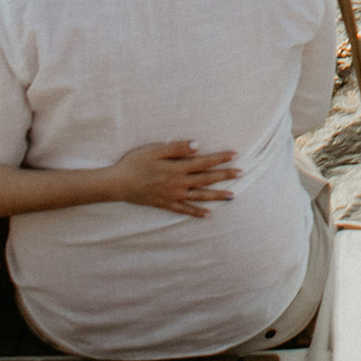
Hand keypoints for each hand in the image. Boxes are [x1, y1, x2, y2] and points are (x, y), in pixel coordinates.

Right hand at [114, 139, 236, 214]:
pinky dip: (197, 212)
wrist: (118, 184)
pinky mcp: (166, 205)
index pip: (204, 162)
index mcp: (177, 168)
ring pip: (200, 197)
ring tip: (232, 196)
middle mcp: (178, 184)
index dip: (220, 158)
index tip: (235, 155)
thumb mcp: (155, 150)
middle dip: (224, 176)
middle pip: (206, 180)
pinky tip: (208, 214)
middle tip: (241, 173)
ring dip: (216, 196)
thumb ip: (177, 148)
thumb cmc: (135, 163)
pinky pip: (185, 210)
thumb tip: (198, 146)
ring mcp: (172, 196)